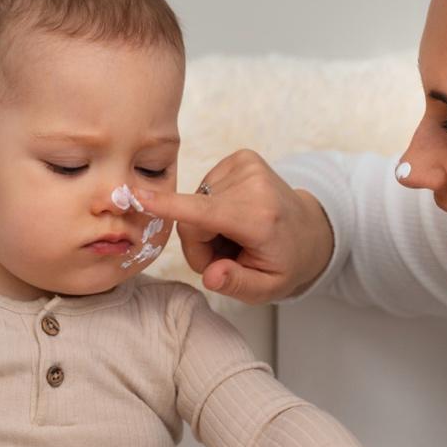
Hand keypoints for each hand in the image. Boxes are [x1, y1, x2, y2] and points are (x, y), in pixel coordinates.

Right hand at [136, 149, 333, 303]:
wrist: (310, 230)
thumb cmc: (285, 262)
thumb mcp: (268, 288)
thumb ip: (237, 284)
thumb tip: (211, 276)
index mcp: (260, 219)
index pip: (205, 214)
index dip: (169, 206)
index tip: (137, 195)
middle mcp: (253, 185)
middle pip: (192, 221)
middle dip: (200, 245)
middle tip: (228, 257)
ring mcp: (246, 165)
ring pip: (194, 205)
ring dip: (207, 228)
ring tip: (237, 236)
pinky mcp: (240, 158)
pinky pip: (203, 190)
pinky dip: (213, 209)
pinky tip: (236, 217)